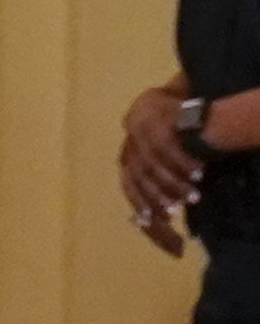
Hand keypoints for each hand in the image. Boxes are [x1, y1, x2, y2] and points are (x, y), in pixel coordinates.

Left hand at [125, 81, 200, 253]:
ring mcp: (138, 134)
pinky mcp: (153, 121)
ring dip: (175, 182)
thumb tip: (159, 220)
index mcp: (126, 162)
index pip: (131, 189)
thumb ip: (154, 186)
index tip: (161, 217)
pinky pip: (167, 146)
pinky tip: (198, 171)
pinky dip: (182, 161)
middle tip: (182, 209)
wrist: (158, 102)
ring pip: (154, 164)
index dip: (145, 205)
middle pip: (141, 178)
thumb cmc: (158, 139)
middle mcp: (128, 149)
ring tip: (194, 195)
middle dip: (162, 196)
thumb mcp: (152, 162)